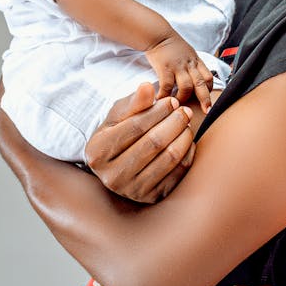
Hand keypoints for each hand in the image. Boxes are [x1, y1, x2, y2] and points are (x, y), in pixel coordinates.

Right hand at [85, 82, 194, 202]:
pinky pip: (179, 173)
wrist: (120, 166)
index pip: (135, 126)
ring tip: (186, 124)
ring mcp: (132, 191)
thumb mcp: (119, 116)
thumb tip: (147, 87)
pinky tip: (187, 142)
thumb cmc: (119, 134)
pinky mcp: (152, 198)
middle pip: (154, 143)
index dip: (158, 111)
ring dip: (184, 136)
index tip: (172, 101)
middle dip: (174, 122)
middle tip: (184, 111)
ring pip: (169, 158)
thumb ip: (134, 102)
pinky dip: (188, 154)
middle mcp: (111, 176)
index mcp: (98, 152)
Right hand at [145, 31, 214, 110]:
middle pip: (201, 83)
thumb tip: (197, 81)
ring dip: (183, 99)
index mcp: (196, 61)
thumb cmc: (171, 46)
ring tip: (177, 106)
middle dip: (205, 99)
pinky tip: (161, 101)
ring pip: (187, 86)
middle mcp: (190, 64)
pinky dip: (165, 95)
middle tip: (206, 111)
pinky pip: (167, 85)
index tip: (207, 101)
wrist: (158, 34)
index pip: (208, 77)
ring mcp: (178, 66)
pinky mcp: (165, 67)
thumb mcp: (187, 54)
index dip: (209, 90)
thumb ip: (192, 66)